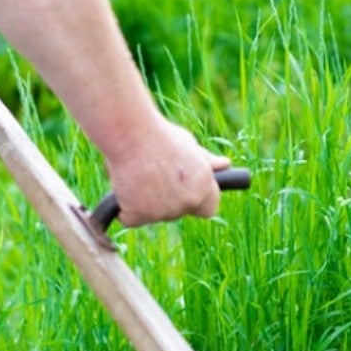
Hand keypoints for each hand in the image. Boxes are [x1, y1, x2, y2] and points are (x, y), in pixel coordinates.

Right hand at [104, 118, 231, 227]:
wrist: (131, 133)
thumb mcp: (189, 144)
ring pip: (154, 215)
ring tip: (139, 174)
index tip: (187, 191)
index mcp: (203, 187)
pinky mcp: (138, 216)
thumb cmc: (160, 135)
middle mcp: (187, 203)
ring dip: (146, 202)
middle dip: (168, 199)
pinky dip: (125, 207)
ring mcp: (162, 212)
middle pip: (178, 211)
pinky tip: (125, 186)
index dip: (198, 201)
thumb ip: (206, 161)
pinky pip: (130, 218)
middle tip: (154, 174)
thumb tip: (226, 166)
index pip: (209, 209)